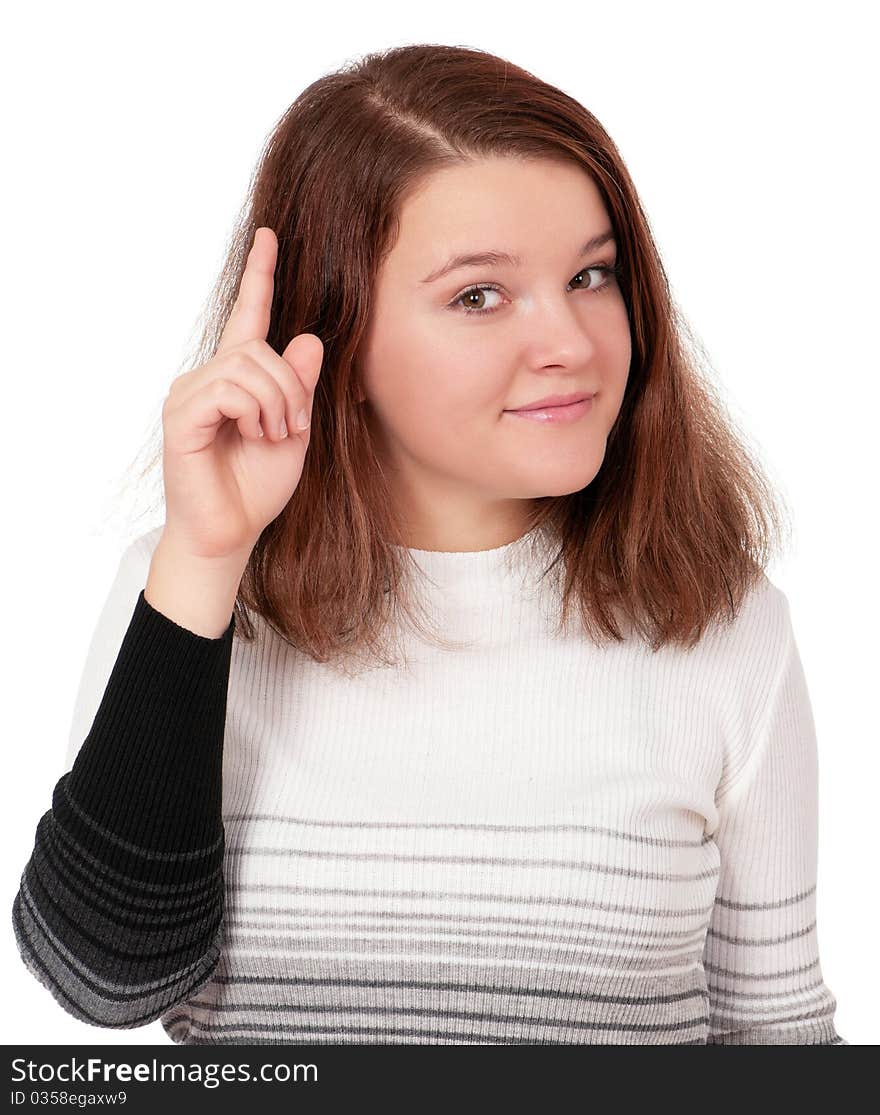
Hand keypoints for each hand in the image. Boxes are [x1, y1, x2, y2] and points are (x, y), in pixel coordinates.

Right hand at [158, 226, 322, 560]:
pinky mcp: (182, 416)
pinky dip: (256, 412)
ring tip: (274, 436)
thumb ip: (300, 387)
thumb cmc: (257, 487)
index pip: (248, 316)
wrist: (231, 532)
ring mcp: (189, 395)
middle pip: (259, 349)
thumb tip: (309, 339)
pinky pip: (230, 390)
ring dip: (277, 403)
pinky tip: (255, 436)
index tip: (269, 236)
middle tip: (293, 428)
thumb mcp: (294, 430)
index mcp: (235, 378)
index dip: (260, 276)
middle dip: (290, 388)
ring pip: (248, 366)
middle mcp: (207, 378)